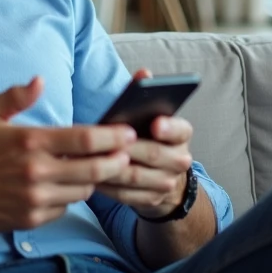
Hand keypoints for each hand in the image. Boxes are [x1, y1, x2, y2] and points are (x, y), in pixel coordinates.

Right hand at [0, 76, 136, 231]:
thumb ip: (16, 95)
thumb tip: (40, 81)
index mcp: (30, 142)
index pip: (84, 139)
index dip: (111, 136)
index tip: (127, 132)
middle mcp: (37, 171)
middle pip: (94, 169)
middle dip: (117, 160)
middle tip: (128, 153)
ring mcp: (36, 198)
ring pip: (84, 190)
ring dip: (93, 179)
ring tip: (96, 168)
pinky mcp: (34, 218)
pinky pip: (65, 207)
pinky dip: (69, 196)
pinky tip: (63, 186)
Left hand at [97, 69, 195, 219]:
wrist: (159, 175)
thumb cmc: (146, 137)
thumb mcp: (148, 116)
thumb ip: (145, 95)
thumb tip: (144, 72)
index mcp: (181, 135)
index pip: (180, 130)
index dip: (169, 127)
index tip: (154, 123)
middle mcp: (180, 159)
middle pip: (154, 154)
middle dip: (129, 148)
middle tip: (106, 143)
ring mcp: (167, 182)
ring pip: (137, 177)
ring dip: (112, 168)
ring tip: (90, 159)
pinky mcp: (151, 200)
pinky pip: (127, 195)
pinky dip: (108, 186)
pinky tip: (90, 177)